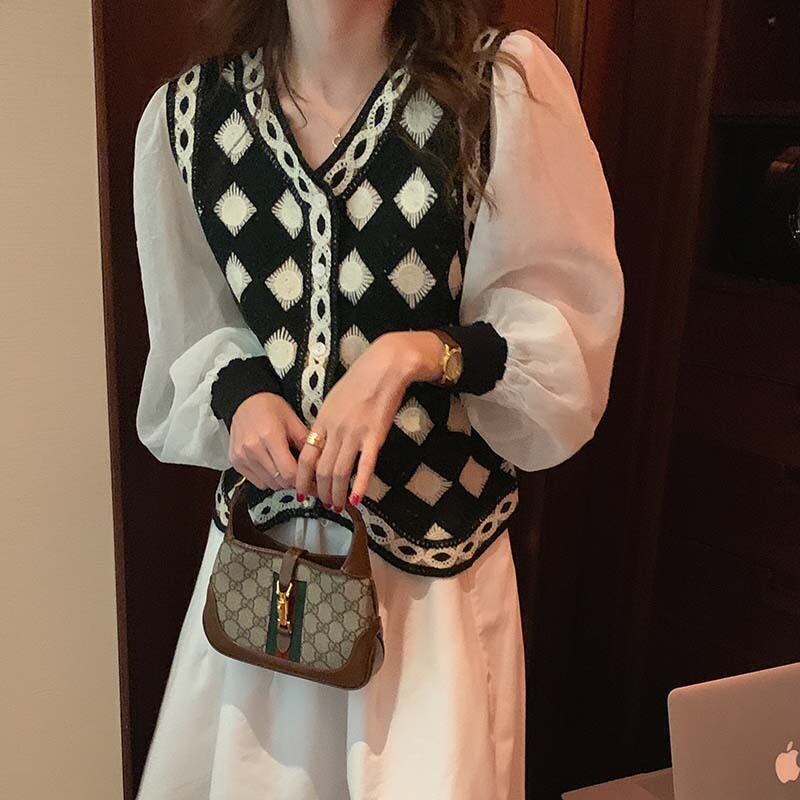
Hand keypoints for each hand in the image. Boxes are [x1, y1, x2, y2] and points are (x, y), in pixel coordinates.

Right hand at [229, 392, 308, 490]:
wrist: (245, 400)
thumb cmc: (270, 407)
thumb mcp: (293, 420)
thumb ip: (306, 443)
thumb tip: (319, 463)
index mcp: (270, 436)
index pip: (289, 472)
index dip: (303, 479)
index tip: (311, 480)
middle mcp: (253, 448)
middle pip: (279, 481)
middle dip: (294, 481)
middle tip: (301, 474)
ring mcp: (242, 456)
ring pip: (268, 484)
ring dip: (281, 481)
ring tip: (286, 468)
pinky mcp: (235, 461)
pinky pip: (256, 482)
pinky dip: (268, 480)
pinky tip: (273, 467)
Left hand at [295, 331, 442, 509]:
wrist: (384, 367)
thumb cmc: (359, 380)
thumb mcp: (333, 400)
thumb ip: (326, 423)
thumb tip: (320, 442)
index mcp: (322, 421)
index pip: (306, 456)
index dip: (301, 478)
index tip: (300, 492)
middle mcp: (335, 430)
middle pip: (321, 469)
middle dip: (319, 492)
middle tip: (322, 505)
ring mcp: (354, 434)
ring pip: (339, 472)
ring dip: (336, 493)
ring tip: (336, 507)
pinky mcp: (375, 437)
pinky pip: (365, 466)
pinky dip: (359, 485)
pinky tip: (356, 499)